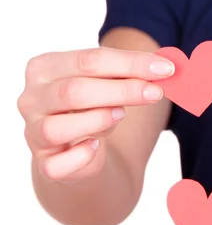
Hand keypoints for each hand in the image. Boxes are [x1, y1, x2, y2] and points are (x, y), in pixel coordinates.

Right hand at [17, 47, 173, 181]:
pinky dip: (81, 156)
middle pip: (73, 90)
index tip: (165, 68)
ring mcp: (33, 132)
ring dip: (96, 120)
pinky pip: (56, 164)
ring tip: (121, 115)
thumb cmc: (95, 108)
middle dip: (122, 90)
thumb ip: (130, 75)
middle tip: (156, 93)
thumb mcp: (111, 86)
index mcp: (45, 68)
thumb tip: (166, 68)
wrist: (82, 151)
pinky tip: (98, 146)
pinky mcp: (45, 164)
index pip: (89, 60)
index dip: (130, 63)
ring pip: (57, 127)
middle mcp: (32, 98)